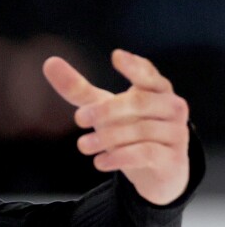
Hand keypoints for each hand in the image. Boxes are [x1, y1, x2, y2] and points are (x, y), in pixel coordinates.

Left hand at [43, 50, 190, 205]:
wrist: (159, 170)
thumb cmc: (129, 129)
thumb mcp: (103, 108)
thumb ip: (79, 89)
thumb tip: (50, 62)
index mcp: (157, 89)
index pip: (149, 74)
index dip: (134, 66)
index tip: (116, 56)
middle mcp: (172, 107)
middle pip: (139, 103)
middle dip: (106, 110)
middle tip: (78, 119)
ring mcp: (176, 133)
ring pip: (140, 131)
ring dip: (107, 138)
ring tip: (82, 146)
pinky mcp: (172, 158)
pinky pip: (146, 154)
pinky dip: (119, 157)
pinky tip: (99, 162)